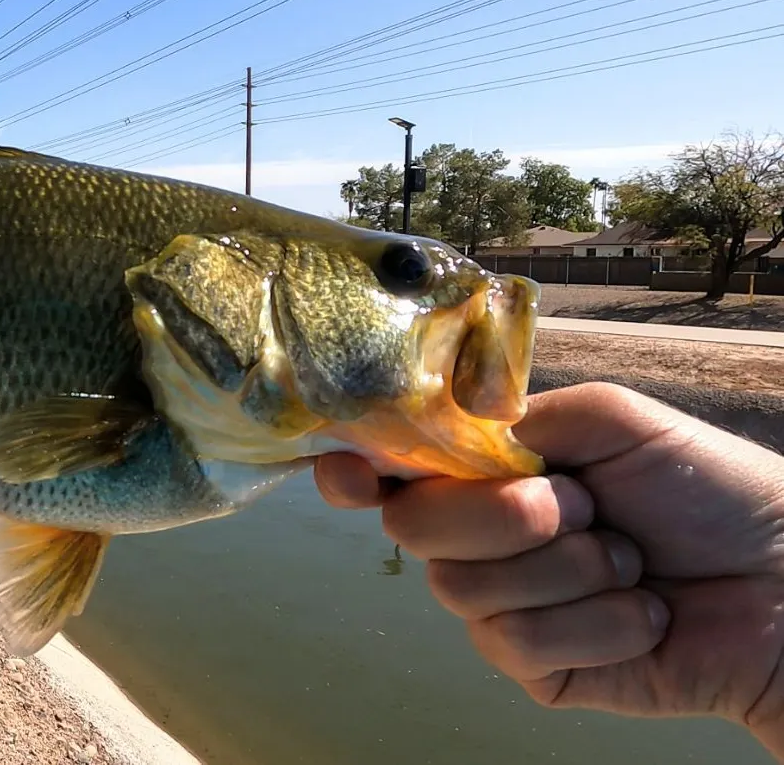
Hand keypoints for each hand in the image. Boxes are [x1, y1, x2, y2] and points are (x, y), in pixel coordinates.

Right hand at [315, 382, 783, 758]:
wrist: (783, 581)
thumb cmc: (702, 484)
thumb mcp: (608, 420)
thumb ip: (519, 417)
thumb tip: (447, 427)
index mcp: (494, 471)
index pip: (401, 472)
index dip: (360, 471)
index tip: (344, 473)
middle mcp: (485, 536)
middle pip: (416, 529)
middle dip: (500, 513)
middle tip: (578, 505)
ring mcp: (506, 605)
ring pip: (464, 589)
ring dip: (564, 569)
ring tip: (630, 561)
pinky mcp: (536, 668)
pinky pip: (520, 644)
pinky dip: (594, 623)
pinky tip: (643, 615)